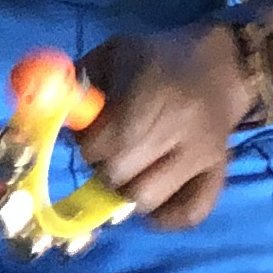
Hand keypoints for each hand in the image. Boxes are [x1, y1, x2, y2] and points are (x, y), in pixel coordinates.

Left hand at [77, 26, 249, 229]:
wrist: (225, 65)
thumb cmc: (159, 60)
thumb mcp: (114, 56)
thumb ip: (78, 85)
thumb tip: (48, 116)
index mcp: (148, 98)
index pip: (102, 145)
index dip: (88, 145)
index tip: (92, 134)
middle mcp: (177, 131)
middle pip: (119, 176)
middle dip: (103, 168)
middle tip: (109, 154)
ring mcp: (201, 156)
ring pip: (146, 200)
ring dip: (128, 192)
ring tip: (131, 172)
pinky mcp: (219, 173)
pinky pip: (191, 213)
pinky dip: (167, 217)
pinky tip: (154, 202)